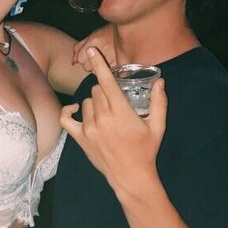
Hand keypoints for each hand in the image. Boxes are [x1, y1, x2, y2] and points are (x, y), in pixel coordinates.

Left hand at [60, 47, 166, 193]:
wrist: (130, 176)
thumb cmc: (146, 150)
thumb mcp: (157, 125)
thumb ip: (159, 102)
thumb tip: (160, 81)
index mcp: (121, 112)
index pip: (106, 82)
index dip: (99, 64)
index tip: (92, 51)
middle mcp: (102, 118)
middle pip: (96, 90)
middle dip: (105, 90)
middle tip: (116, 102)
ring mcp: (89, 128)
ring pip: (86, 102)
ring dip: (94, 102)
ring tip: (105, 112)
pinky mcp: (80, 138)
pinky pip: (66, 118)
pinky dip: (69, 111)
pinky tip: (76, 109)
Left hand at [72, 25, 116, 70]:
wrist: (128, 29)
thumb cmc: (108, 33)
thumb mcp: (92, 35)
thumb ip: (79, 47)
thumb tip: (72, 62)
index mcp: (95, 40)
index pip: (80, 59)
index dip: (83, 58)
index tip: (88, 54)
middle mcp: (103, 49)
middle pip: (87, 67)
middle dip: (90, 64)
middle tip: (97, 56)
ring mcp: (112, 57)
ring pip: (96, 72)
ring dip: (98, 68)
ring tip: (104, 59)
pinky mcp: (119, 64)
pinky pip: (106, 73)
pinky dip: (107, 70)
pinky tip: (110, 63)